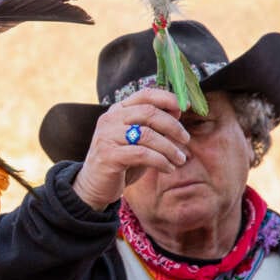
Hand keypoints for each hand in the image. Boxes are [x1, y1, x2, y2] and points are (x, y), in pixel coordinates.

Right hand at [72, 88, 189, 210]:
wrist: (95, 185)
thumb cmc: (121, 161)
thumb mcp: (138, 140)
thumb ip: (153, 125)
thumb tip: (178, 111)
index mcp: (117, 110)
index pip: (145, 95)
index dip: (167, 98)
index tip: (185, 107)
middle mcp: (110, 119)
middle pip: (149, 112)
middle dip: (173, 126)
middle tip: (185, 140)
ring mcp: (107, 136)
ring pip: (148, 135)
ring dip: (170, 148)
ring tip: (180, 159)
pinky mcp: (109, 156)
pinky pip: (143, 154)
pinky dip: (161, 161)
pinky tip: (168, 168)